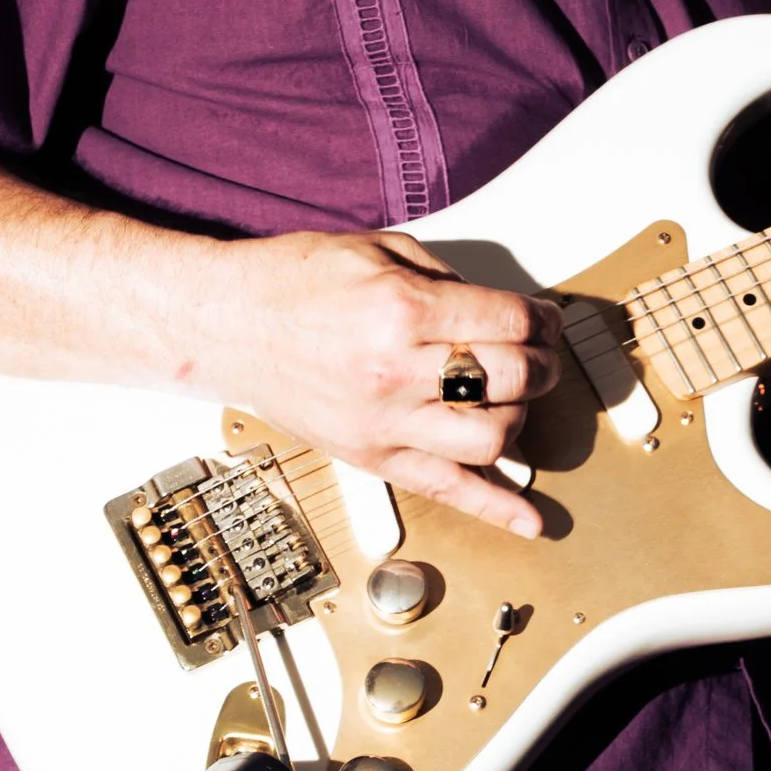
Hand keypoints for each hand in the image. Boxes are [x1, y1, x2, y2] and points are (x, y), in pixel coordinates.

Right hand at [202, 231, 562, 537]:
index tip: (544, 321)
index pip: (509, 323)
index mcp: (403, 309)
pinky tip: (530, 520)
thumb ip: (445, 279)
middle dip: (541, 365)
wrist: (226, 324)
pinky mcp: (372, 457)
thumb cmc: (292, 283)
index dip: (542, 321)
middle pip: (510, 378)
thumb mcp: (378, 250)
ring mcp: (385, 422)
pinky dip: (496, 509)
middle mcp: (397, 370)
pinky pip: (446, 491)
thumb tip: (502, 312)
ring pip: (491, 438)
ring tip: (515, 402)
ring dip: (521, 419)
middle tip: (540, 357)